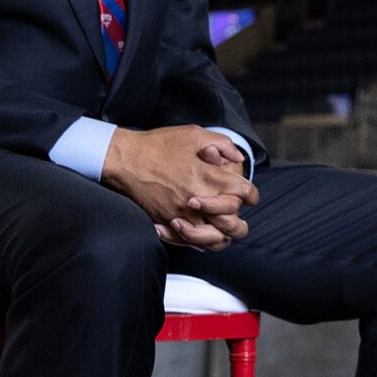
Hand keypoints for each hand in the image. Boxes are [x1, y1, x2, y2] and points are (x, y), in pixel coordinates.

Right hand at [102, 125, 254, 246]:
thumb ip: (222, 144)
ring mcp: (182, 215)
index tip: (248, 194)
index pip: (244, 193)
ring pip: (213, 239)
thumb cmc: (158, 145)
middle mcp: (199, 201)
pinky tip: (200, 230)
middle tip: (236, 213)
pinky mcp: (167, 223)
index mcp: (209, 178)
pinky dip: (198, 240)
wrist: (125, 159)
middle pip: (233, 223)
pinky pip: (189, 242)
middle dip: (239, 218)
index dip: (251, 194)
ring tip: (220, 226)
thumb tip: (238, 159)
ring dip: (221, 234)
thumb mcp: (194, 134)